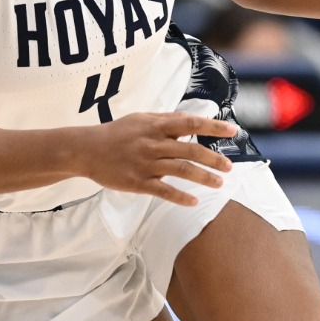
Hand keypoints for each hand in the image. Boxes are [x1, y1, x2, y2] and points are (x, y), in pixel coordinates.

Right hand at [73, 111, 238, 207]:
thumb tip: (191, 121)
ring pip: (181, 171)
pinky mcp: (138, 182)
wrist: (87, 150)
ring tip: (219, 183)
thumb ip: (166, 120)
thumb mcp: (141, 119)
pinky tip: (194, 201)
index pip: (190, 123)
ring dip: (204, 178)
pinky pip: (164, 191)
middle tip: (229, 166)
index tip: (232, 130)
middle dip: (214, 159)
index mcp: (155, 126)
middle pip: (191, 150)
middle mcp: (153, 144)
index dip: (213, 126)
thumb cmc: (117, 133)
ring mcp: (146, 164)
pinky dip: (181, 197)